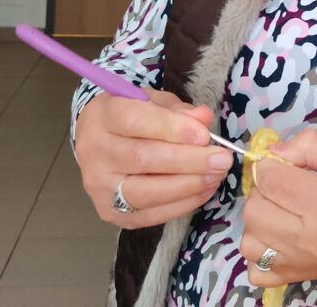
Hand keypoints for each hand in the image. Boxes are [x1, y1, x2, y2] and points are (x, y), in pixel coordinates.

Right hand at [74, 88, 233, 229]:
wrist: (100, 140)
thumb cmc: (132, 116)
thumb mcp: (154, 101)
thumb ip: (178, 110)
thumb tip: (204, 119)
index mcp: (104, 116)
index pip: (135, 121)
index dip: (172, 129)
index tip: (204, 135)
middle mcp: (95, 152)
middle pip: (142, 158)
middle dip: (188, 161)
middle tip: (221, 159)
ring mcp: (99, 186)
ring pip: (144, 192)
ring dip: (187, 185)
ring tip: (216, 176)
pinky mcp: (110, 212)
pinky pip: (149, 214)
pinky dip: (181, 204)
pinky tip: (204, 191)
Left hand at [240, 129, 316, 287]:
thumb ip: (309, 146)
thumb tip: (273, 153)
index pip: (270, 180)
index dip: (273, 164)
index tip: (289, 162)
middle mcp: (314, 239)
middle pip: (254, 211)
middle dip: (265, 190)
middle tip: (289, 182)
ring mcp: (308, 263)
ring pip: (250, 242)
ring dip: (261, 220)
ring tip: (285, 208)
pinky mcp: (306, 276)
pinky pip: (259, 273)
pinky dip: (263, 253)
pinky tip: (282, 235)